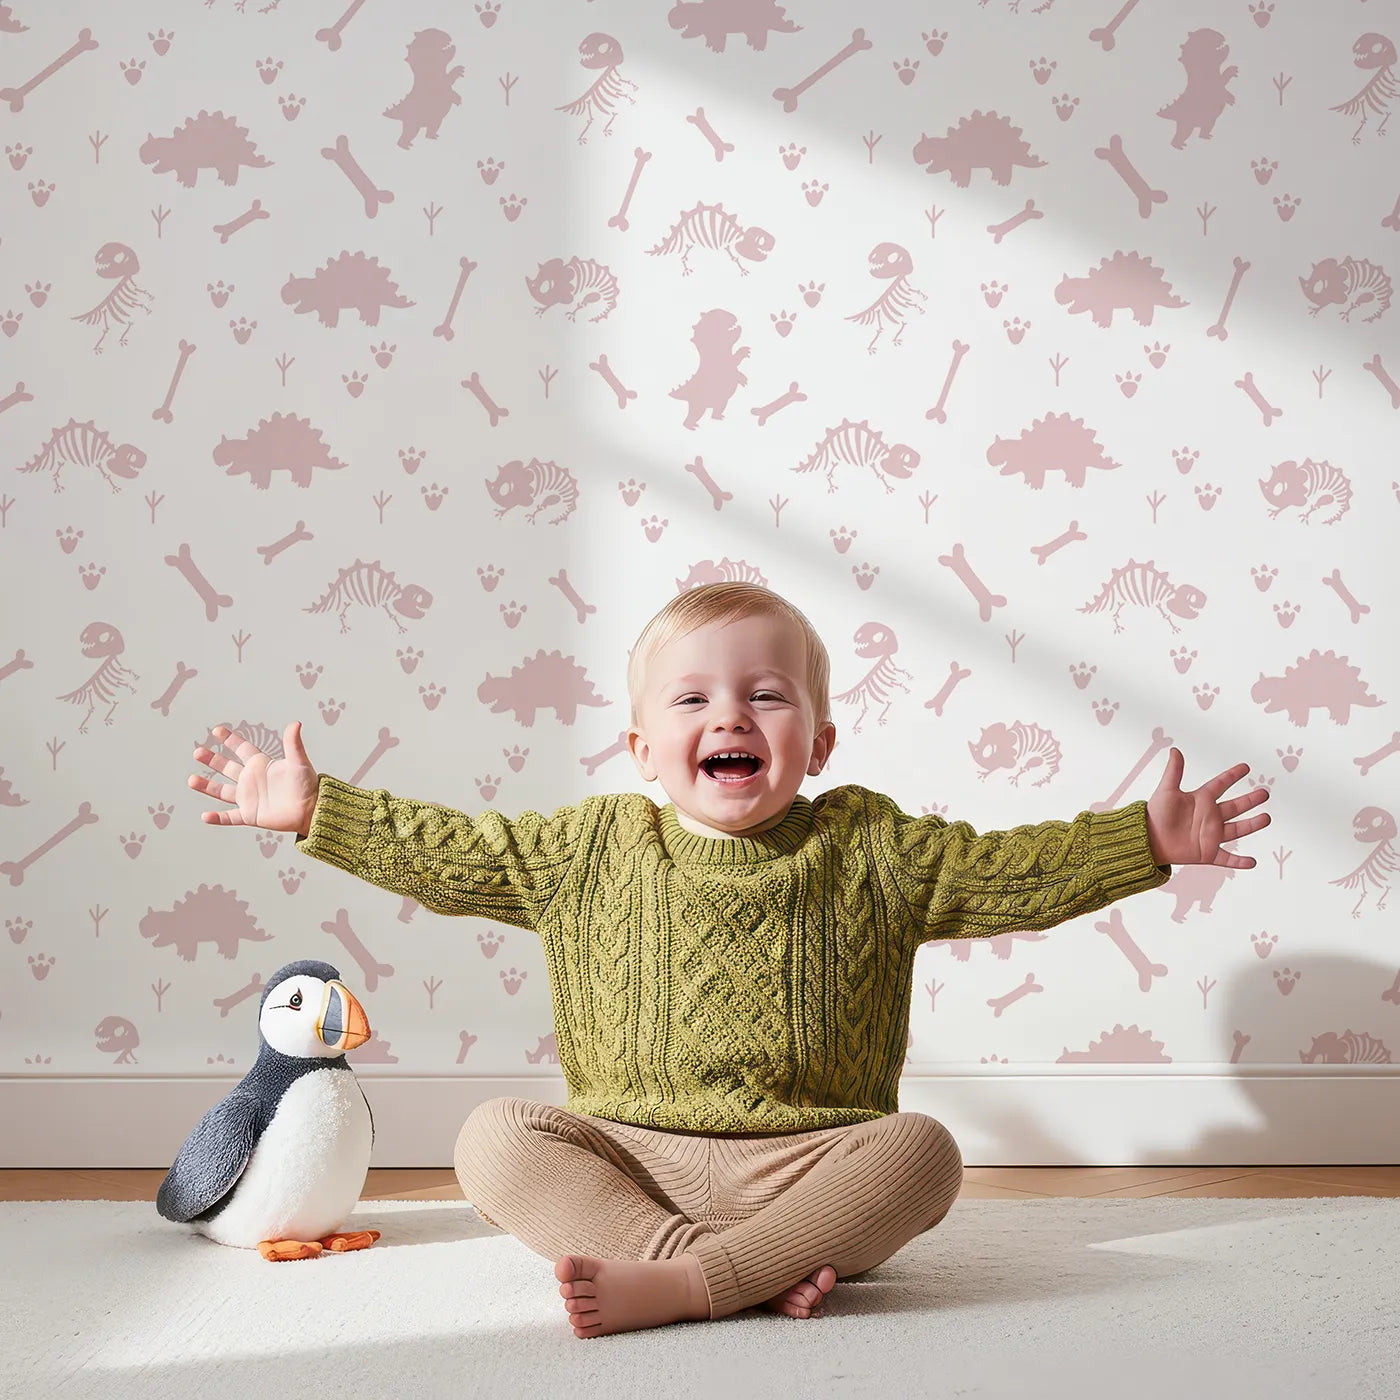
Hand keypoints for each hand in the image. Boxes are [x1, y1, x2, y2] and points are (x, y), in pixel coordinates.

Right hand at [189, 721, 319, 834]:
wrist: (312, 810)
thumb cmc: (308, 784)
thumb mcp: (299, 762)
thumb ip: (293, 744)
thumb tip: (296, 723)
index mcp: (261, 765)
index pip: (242, 749)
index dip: (230, 739)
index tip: (216, 730)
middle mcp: (252, 780)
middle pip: (227, 768)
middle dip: (212, 760)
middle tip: (197, 752)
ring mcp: (249, 798)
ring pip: (222, 791)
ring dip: (207, 786)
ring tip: (191, 780)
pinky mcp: (251, 815)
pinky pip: (230, 817)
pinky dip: (218, 818)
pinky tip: (205, 816)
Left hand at [1145, 747, 1270, 868]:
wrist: (1147, 839)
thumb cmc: (1155, 814)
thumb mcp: (1166, 790)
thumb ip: (1174, 771)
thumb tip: (1175, 750)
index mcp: (1200, 799)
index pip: (1220, 784)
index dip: (1232, 775)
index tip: (1246, 767)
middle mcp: (1209, 817)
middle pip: (1235, 807)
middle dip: (1250, 800)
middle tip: (1264, 793)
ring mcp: (1210, 835)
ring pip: (1237, 830)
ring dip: (1252, 825)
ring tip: (1267, 818)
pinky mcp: (1207, 853)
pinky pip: (1227, 859)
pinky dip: (1239, 862)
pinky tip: (1252, 862)